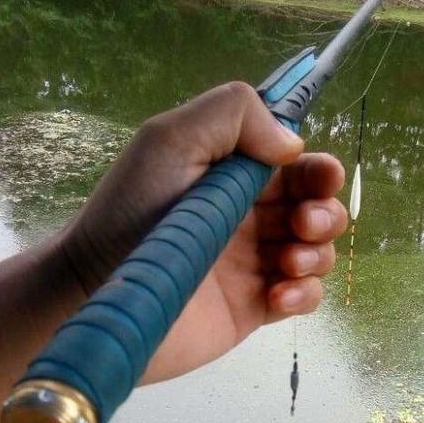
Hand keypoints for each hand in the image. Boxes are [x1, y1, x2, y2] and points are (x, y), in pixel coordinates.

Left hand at [62, 81, 347, 382]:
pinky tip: (279, 295)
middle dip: (325, 212)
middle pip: (317, 208)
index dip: (319, 170)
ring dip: (318, 253)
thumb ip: (232, 114)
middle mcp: (251, 218)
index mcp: (235, 177)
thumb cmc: (131, 212)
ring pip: (318, 252)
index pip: (297, 166)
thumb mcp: (171, 139)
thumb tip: (293, 144)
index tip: (321, 178)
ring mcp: (255, 264)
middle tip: (303, 224)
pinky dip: (305, 294)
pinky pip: (304, 297)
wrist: (98, 290)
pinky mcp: (255, 308)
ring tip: (287, 262)